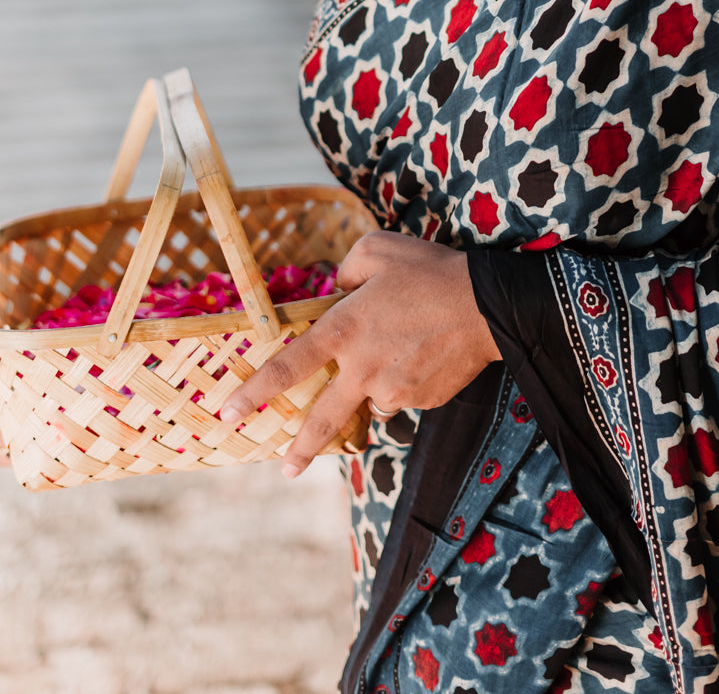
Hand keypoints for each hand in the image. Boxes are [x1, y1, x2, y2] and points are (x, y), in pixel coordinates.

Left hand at [220, 232, 499, 477]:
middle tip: (285, 469)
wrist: (489, 305)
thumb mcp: (377, 250)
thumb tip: (336, 289)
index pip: (287, 367)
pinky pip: (402, 396)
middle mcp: (362, 368)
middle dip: (301, 449)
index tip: (229, 413)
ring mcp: (392, 390)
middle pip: (322, 420)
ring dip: (376, 382)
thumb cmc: (429, 270)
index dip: (255, 393)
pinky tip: (424, 354)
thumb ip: (345, 270)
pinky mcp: (420, 402)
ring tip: (406, 344)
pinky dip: (405, 381)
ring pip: (371, 397)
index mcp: (343, 329)